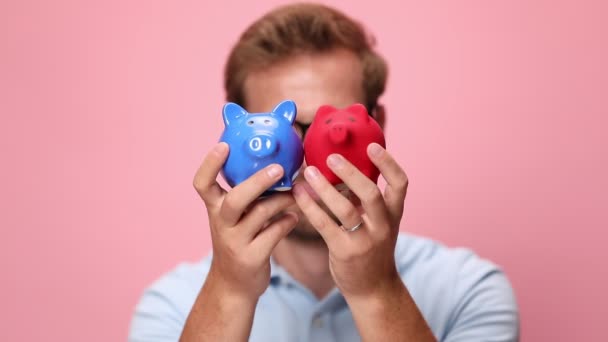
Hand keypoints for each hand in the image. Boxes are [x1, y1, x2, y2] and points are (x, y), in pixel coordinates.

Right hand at [193, 142, 298, 300]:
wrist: (233, 285)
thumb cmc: (238, 240)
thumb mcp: (234, 217)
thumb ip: (247, 194)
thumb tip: (275, 161)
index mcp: (214, 209)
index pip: (202, 184)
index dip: (210, 164)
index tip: (223, 145)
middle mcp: (221, 224)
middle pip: (235, 200)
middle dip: (257, 182)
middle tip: (279, 169)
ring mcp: (235, 242)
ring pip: (260, 215)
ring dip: (282, 201)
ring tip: (296, 193)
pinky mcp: (252, 258)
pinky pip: (274, 234)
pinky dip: (287, 222)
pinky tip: (295, 217)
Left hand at [292, 143, 407, 298]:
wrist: (373, 288)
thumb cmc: (372, 249)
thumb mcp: (378, 223)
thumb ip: (366, 200)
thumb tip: (345, 168)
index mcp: (394, 214)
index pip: (400, 183)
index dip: (388, 163)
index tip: (372, 145)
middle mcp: (383, 226)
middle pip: (370, 193)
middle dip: (350, 172)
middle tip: (331, 156)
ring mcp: (365, 240)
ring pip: (345, 209)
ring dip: (324, 188)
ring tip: (308, 172)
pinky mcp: (344, 252)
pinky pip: (325, 225)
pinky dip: (310, 207)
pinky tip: (299, 194)